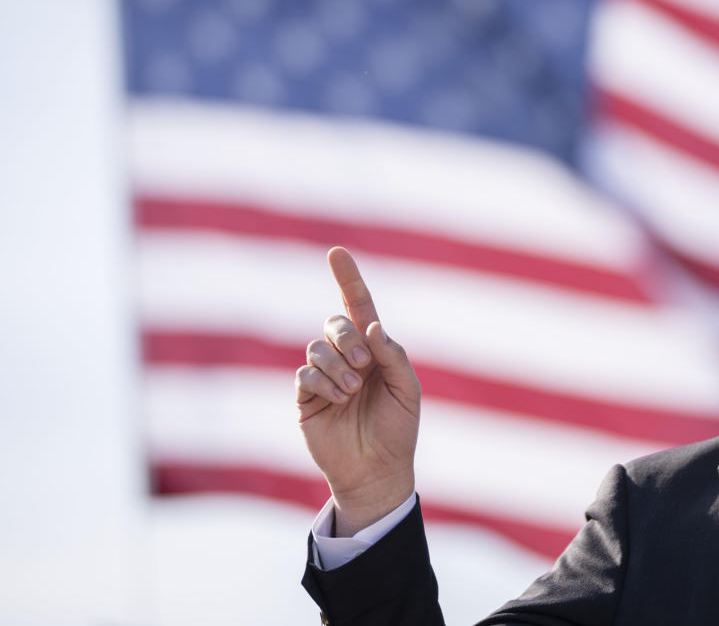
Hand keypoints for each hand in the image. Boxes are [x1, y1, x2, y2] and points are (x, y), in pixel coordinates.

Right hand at [296, 247, 420, 535]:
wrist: (378, 471)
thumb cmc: (398, 430)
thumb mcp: (408, 390)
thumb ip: (393, 356)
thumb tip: (371, 326)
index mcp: (373, 350)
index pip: (356, 306)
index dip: (347, 278)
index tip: (336, 252)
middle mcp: (346, 357)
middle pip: (333, 323)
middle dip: (347, 338)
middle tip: (365, 365)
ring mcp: (324, 377)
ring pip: (316, 348)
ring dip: (337, 365)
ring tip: (353, 391)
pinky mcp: (306, 398)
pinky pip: (305, 374)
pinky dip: (322, 382)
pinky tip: (337, 399)